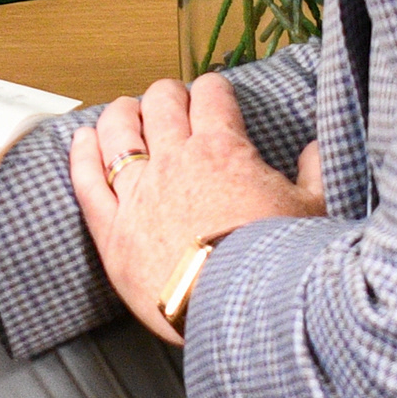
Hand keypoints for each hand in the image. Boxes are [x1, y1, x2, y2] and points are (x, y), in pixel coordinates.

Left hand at [66, 74, 323, 344]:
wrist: (238, 308)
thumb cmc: (277, 261)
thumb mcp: (312, 211)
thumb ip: (313, 173)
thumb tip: (315, 151)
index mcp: (223, 149)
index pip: (212, 95)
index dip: (211, 89)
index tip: (212, 94)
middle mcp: (175, 160)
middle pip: (161, 104)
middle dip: (167, 96)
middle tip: (170, 102)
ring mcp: (138, 193)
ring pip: (118, 133)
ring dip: (121, 115)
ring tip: (124, 111)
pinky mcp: (112, 230)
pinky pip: (86, 180)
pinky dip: (81, 155)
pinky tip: (81, 140)